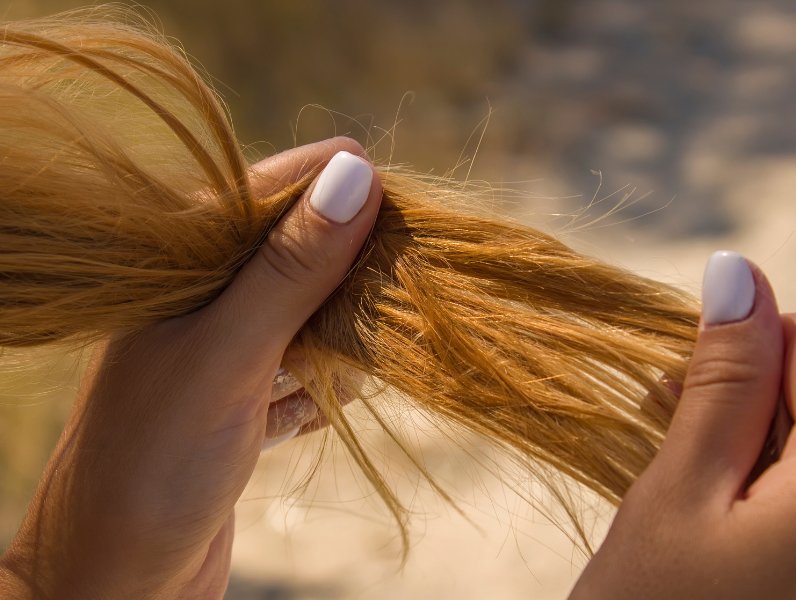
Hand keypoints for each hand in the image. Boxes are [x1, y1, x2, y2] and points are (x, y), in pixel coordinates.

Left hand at [0, 137, 381, 598]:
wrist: (116, 581)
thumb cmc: (153, 463)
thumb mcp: (227, 355)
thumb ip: (290, 268)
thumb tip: (356, 173)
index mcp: (180, 262)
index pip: (273, 191)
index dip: (340, 191)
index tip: (404, 210)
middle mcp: (202, 296)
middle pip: (302, 252)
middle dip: (349, 277)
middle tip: (382, 305)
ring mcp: (224, 347)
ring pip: (310, 313)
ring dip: (341, 341)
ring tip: (345, 372)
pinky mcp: (243, 396)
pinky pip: (305, 368)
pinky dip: (323, 386)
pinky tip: (317, 408)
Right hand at [570, 252, 795, 597]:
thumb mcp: (681, 492)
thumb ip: (726, 384)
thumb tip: (737, 272)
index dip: (760, 345)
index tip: (698, 372)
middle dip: (754, 389)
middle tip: (674, 407)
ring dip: (753, 426)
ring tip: (679, 443)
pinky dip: (765, 466)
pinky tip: (713, 476)